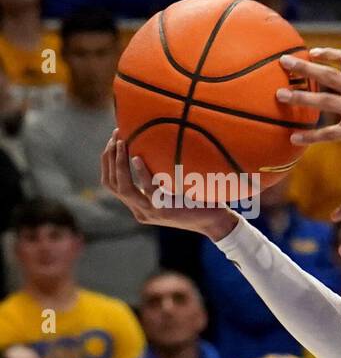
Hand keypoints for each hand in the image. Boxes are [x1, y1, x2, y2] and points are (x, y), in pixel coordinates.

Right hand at [99, 131, 238, 240]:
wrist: (216, 222)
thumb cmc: (198, 200)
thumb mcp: (172, 189)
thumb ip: (158, 177)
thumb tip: (152, 147)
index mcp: (139, 206)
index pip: (111, 183)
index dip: (108, 161)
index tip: (114, 140)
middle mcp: (140, 211)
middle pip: (111, 183)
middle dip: (109, 157)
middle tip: (116, 136)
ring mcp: (151, 212)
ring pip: (123, 188)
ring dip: (119, 163)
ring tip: (121, 142)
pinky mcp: (164, 211)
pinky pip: (147, 190)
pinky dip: (140, 173)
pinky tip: (137, 158)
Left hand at [278, 50, 340, 171]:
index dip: (329, 54)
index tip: (313, 52)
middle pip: (330, 75)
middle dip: (304, 68)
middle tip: (284, 62)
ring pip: (324, 101)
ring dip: (300, 98)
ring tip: (280, 96)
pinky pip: (329, 133)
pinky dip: (311, 135)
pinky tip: (295, 137)